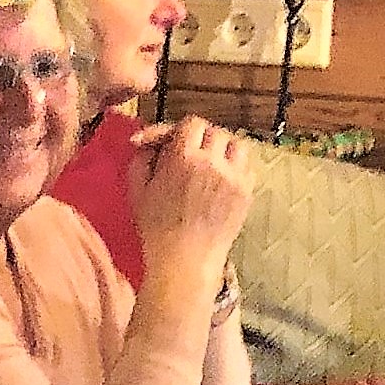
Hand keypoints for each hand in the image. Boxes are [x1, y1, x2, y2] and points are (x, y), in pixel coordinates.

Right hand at [133, 116, 256, 301]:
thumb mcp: (137, 190)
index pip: (191, 123)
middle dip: (201, 140)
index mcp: (183, 158)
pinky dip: (235, 168)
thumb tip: (150, 141)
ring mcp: (234, 177)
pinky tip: (221, 181)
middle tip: (190, 153)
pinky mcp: (246, 193)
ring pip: (236, 144)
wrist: (185, 262)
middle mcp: (212, 162)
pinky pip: (247, 167)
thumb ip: (142, 157)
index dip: (180, 130)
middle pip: (215, 131)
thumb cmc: (157, 229)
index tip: (171, 142)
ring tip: (211, 163)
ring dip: (223, 149)